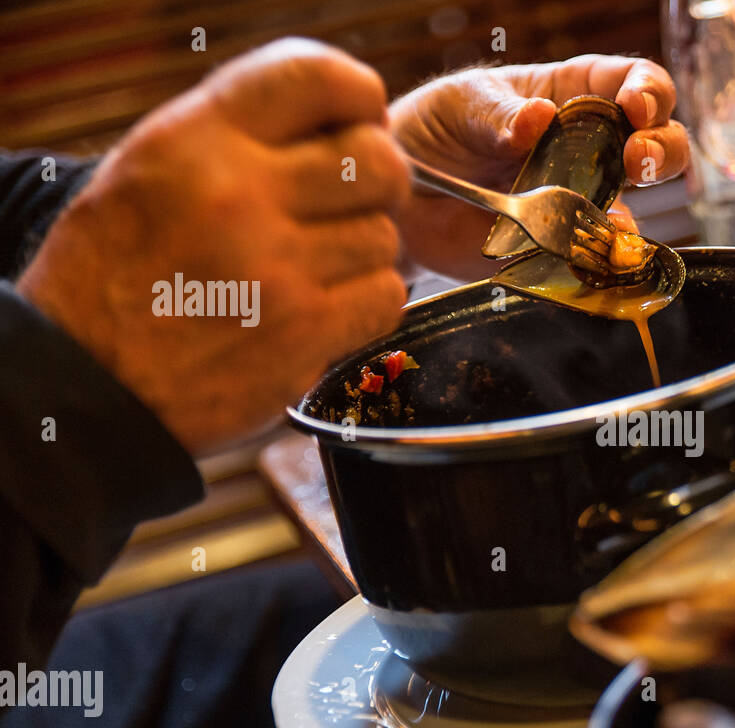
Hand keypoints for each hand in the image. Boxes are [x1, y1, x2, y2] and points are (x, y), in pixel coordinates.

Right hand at [17, 38, 409, 454]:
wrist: (87, 381)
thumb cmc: (116, 274)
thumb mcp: (151, 169)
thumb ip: (238, 138)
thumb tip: (340, 124)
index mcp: (198, 140)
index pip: (314, 77)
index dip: (357, 95)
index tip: (362, 118)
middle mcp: (241, 194)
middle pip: (375, 161)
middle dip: (376, 183)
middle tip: (350, 205)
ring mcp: (278, 267)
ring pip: (383, 235)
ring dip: (363, 253)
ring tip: (316, 269)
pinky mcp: (304, 332)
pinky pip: (385, 295)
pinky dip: (367, 303)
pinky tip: (327, 309)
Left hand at [390, 55, 689, 278]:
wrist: (402, 197)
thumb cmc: (434, 129)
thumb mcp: (460, 104)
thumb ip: (497, 113)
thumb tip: (538, 119)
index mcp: (570, 94)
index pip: (631, 80)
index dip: (648, 90)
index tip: (635, 107)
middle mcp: (589, 146)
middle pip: (658, 141)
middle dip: (662, 148)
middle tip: (636, 159)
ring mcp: (581, 197)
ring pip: (638, 204)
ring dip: (639, 211)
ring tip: (613, 219)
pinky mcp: (564, 243)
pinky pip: (599, 254)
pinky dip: (604, 258)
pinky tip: (594, 256)